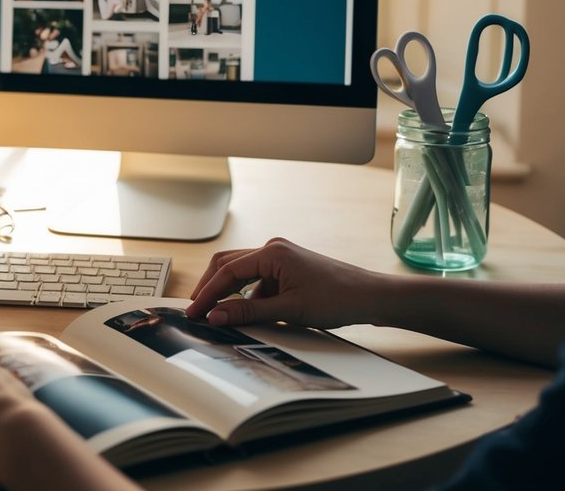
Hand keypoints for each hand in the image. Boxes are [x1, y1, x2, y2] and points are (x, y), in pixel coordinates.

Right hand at [185, 237, 382, 328]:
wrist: (370, 297)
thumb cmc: (337, 298)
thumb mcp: (289, 310)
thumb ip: (249, 313)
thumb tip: (216, 315)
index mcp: (272, 252)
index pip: (227, 271)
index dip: (207, 293)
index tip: (194, 312)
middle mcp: (273, 249)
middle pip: (228, 265)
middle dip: (211, 287)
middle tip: (198, 311)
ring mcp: (280, 258)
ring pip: (241, 273)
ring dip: (228, 292)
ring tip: (217, 315)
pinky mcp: (286, 269)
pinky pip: (257, 280)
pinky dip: (247, 296)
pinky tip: (246, 314)